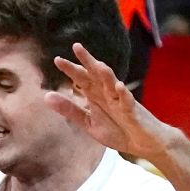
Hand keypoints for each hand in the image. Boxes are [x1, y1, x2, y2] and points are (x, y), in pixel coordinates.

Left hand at [44, 42, 178, 159]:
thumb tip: (46, 97)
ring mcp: (121, 102)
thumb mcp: (88, 123)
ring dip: (106, 75)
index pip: (82, 80)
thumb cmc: (118, 131)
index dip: (71, 70)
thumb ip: (70, 110)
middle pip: (96, 76)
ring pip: (113, 85)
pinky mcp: (133, 112)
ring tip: (98, 64)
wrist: (143, 144)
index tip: (57, 59)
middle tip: (77, 47)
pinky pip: (128, 102)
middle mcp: (108, 95)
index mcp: (96, 97)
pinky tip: (119, 87)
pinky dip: (124, 95)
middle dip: (87, 62)